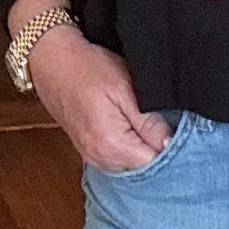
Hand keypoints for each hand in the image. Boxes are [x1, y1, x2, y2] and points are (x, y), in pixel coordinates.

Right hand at [24, 20, 173, 172]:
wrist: (52, 61)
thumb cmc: (87, 69)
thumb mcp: (126, 88)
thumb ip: (150, 122)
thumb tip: (170, 144)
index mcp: (112, 147)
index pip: (157, 163)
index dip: (172, 146)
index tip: (176, 127)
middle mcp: (101, 160)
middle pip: (145, 167)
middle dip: (158, 148)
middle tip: (164, 121)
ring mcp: (93, 157)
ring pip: (133, 162)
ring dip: (144, 146)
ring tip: (146, 120)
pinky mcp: (90, 150)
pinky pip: (120, 157)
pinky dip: (130, 145)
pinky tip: (133, 126)